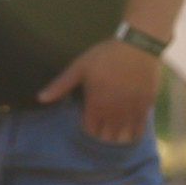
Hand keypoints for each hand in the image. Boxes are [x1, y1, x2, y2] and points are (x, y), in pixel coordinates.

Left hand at [39, 37, 159, 141]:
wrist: (137, 45)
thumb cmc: (106, 55)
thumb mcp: (79, 67)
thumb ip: (61, 85)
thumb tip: (40, 98)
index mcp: (96, 105)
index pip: (89, 131)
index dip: (87, 132)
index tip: (86, 126)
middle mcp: (113, 113)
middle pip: (105, 137)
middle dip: (100, 138)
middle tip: (99, 132)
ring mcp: (130, 112)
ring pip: (122, 136)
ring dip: (116, 138)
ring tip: (112, 136)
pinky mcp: (145, 108)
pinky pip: (139, 129)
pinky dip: (133, 134)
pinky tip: (129, 134)